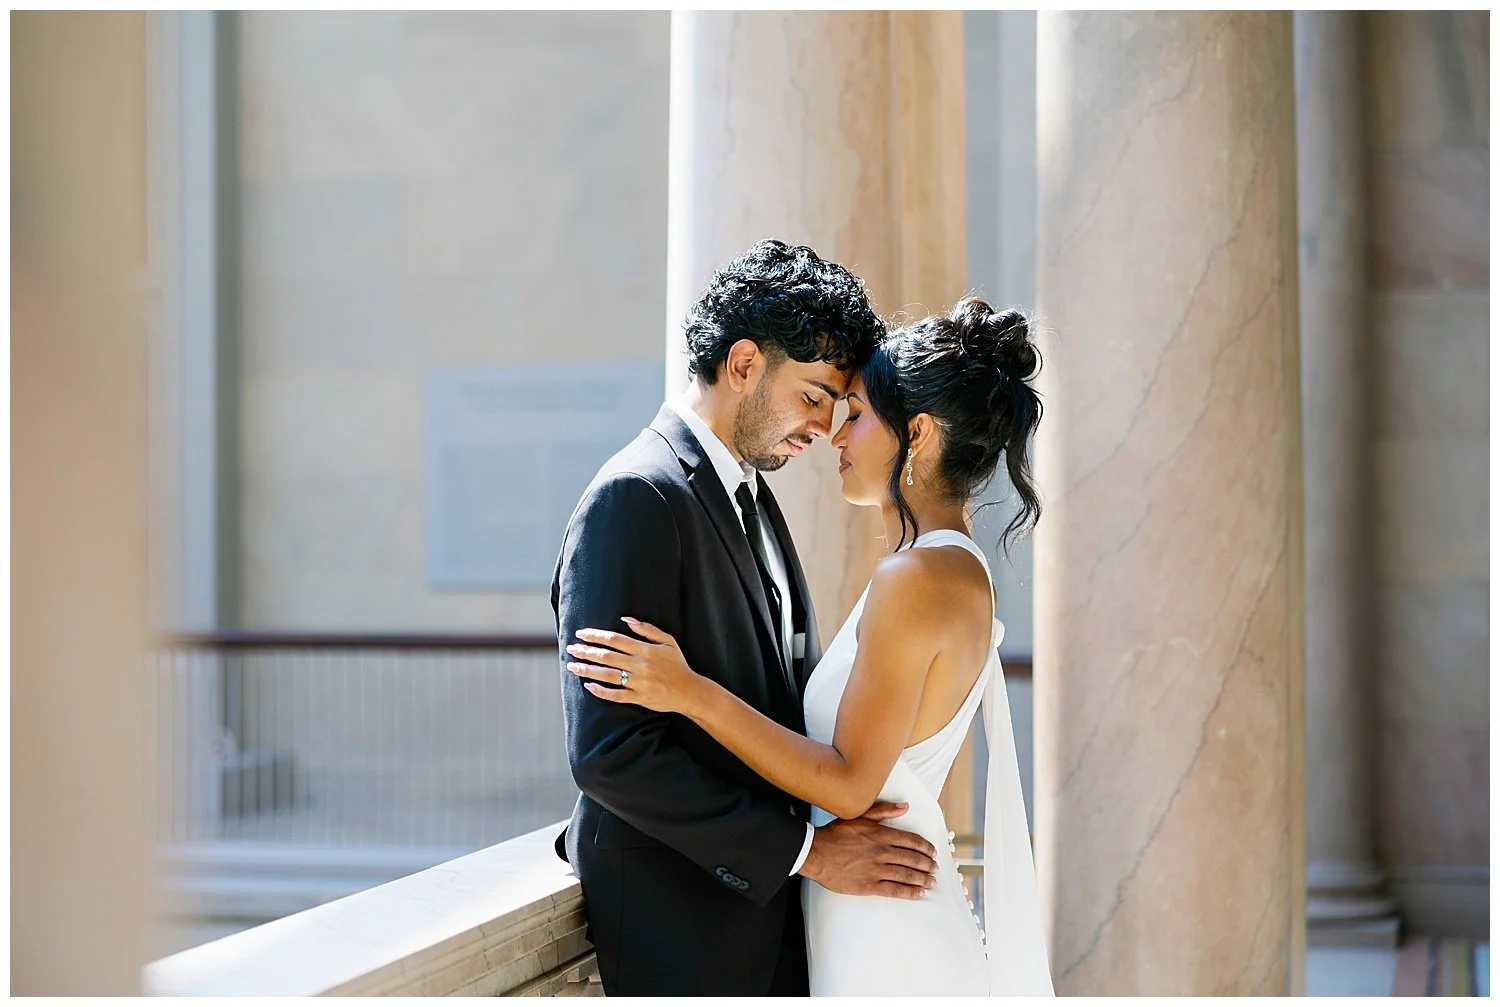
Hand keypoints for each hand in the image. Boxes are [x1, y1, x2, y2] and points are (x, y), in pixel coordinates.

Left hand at [566, 618, 703, 715]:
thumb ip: (647, 629)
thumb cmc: (677, 664)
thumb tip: (626, 619)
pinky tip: (588, 686)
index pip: (615, 640)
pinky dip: (601, 691)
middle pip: (607, 656)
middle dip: (586, 651)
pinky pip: (616, 695)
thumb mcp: (668, 641)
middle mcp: (640, 665)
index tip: (581, 633)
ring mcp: (639, 682)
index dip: (596, 635)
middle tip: (570, 649)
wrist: (689, 691)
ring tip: (572, 666)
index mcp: (645, 650)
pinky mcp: (639, 698)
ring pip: (608, 675)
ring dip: (588, 670)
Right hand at [798, 800, 938, 899]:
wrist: (815, 853)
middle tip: (934, 868)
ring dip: (922, 879)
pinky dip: (910, 892)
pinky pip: (894, 890)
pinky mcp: (868, 885)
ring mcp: (876, 869)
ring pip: (907, 875)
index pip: (911, 841)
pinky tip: (919, 893)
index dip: (925, 847)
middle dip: (927, 864)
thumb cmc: (835, 834)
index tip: (932, 852)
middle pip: (912, 859)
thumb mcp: (860, 816)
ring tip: (931, 881)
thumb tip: (904, 806)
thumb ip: (884, 811)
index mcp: (881, 834)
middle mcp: (881, 852)